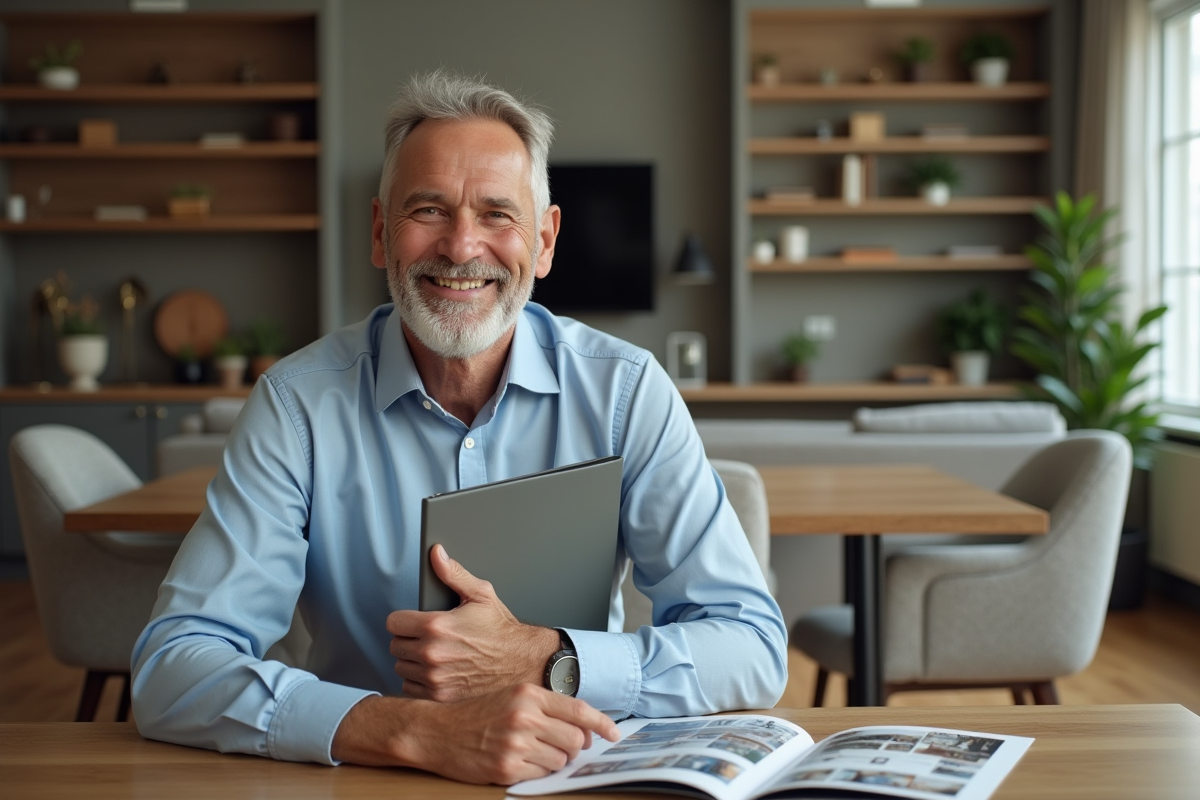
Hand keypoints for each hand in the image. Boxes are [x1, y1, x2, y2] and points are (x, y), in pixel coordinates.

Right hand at [331, 683, 620, 784]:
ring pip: (560, 760)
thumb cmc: (475, 714)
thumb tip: (582, 730)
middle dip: (573, 747)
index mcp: (528, 694)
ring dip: (553, 761)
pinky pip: (541, 774)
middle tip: (559, 747)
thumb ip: (546, 708)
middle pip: (574, 739)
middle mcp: (525, 716)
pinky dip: (536, 771)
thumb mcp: (511, 698)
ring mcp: (516, 742)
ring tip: (531, 752)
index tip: (614, 733)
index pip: (578, 710)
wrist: (436, 730)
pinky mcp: (507, 766)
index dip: (602, 724)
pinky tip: (519, 761)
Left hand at [387, 544, 559, 701]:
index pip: (393, 623)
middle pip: (395, 645)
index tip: (414, 621)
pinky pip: (410, 687)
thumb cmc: (501, 629)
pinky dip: (419, 681)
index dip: (404, 619)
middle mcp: (432, 653)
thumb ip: (453, 574)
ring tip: (432, 653)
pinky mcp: (440, 695)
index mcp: (436, 626)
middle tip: (427, 636)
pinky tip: (435, 670)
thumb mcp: (481, 594)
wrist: (520, 661)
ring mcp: (435, 677)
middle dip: (409, 639)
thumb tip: (437, 555)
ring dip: (412, 661)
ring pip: (401, 667)